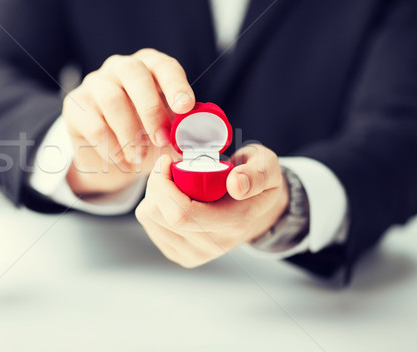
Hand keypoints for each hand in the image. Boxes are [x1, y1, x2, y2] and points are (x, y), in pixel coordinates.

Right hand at [63, 48, 195, 194]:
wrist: (109, 152)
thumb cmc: (146, 134)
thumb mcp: (168, 129)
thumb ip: (184, 130)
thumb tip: (203, 141)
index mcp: (149, 66)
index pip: (164, 66)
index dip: (175, 85)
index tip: (185, 107)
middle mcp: (120, 67)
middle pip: (134, 73)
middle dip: (151, 109)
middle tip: (162, 139)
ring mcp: (94, 83)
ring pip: (112, 100)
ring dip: (130, 134)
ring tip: (140, 158)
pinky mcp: (74, 105)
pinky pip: (94, 125)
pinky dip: (112, 149)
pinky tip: (123, 162)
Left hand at [135, 145, 288, 267]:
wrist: (255, 209)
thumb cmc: (255, 180)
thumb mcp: (267, 167)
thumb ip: (257, 174)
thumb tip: (236, 184)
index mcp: (234, 223)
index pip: (182, 213)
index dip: (164, 184)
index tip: (168, 160)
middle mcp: (213, 245)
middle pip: (160, 215)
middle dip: (156, 184)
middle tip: (169, 166)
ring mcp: (195, 254)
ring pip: (150, 219)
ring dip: (153, 193)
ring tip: (173, 182)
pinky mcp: (180, 255)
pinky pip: (150, 226)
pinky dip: (154, 205)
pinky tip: (171, 197)